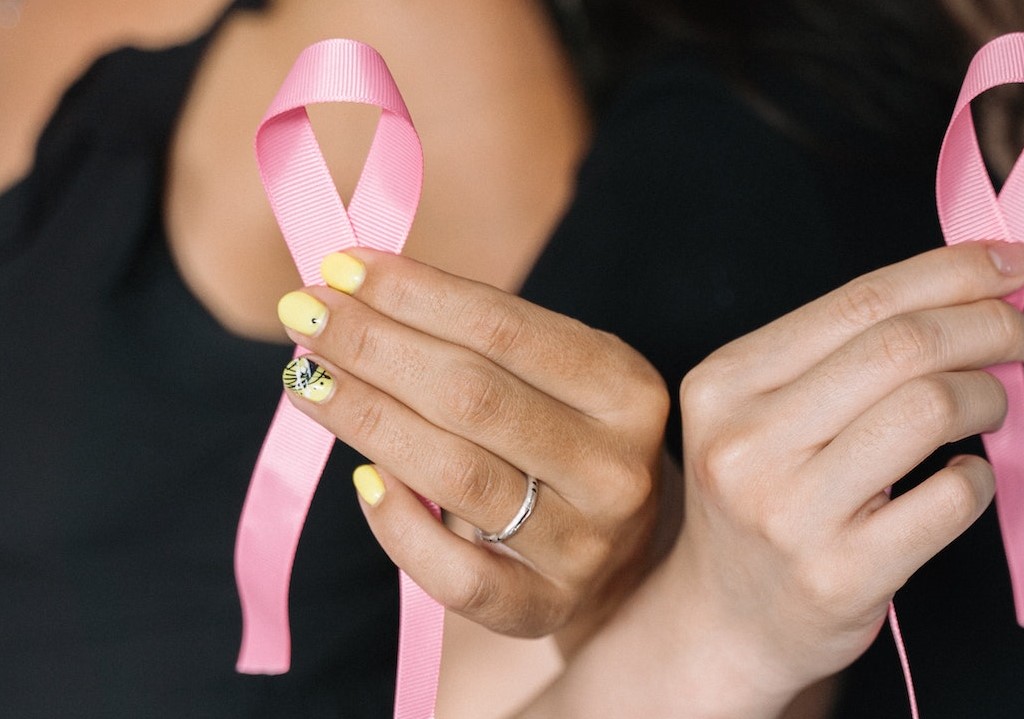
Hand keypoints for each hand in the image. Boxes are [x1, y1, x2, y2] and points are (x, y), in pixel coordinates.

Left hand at [275, 249, 667, 644]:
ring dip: (365, 418)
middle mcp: (616, 467)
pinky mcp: (546, 608)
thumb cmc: (567, 443)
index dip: (415, 295)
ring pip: (456, 475)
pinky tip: (362, 481)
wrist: (626, 560)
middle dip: (374, 347)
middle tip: (303, 315)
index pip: (505, 328)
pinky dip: (399, 526)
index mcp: (627, 389)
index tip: (341, 267)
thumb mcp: (558, 379)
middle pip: (472, 397)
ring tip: (306, 379)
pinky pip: (455, 574)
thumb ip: (479, 339)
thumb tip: (351, 287)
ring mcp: (585, 545)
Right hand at [521, 240, 1023, 716]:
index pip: (859, 301)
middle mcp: (745, 443)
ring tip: (991, 405)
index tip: (1009, 261)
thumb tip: (977, 290)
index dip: (949, 270)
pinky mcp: (839, 575)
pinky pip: (950, 496)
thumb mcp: (764, 413)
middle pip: (900, 347)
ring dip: (987, 395)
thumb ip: (845, 353)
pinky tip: (966, 476)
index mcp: (724, 383)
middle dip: (988, 324)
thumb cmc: (765, 500)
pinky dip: (981, 477)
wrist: (725, 621)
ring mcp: (790, 514)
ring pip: (928, 409)